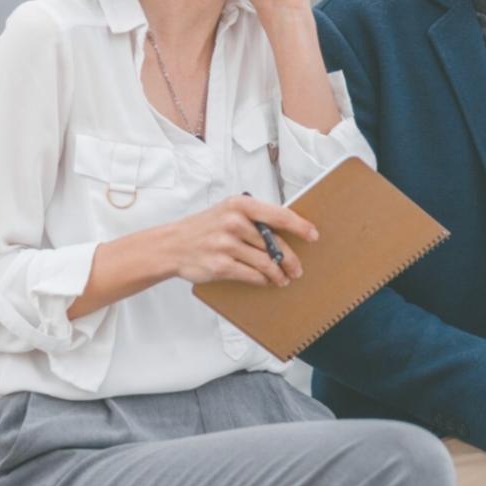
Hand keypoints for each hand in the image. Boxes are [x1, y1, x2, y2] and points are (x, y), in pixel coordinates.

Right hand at [159, 195, 317, 287]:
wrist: (172, 245)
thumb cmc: (203, 228)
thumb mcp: (226, 211)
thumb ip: (253, 218)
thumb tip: (285, 232)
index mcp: (239, 204)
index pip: (278, 214)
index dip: (300, 226)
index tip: (313, 235)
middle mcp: (234, 222)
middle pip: (274, 244)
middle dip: (290, 259)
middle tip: (297, 268)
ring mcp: (226, 244)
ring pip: (266, 263)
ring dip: (278, 274)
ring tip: (284, 279)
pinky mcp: (221, 265)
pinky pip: (252, 275)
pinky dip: (263, 280)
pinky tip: (267, 281)